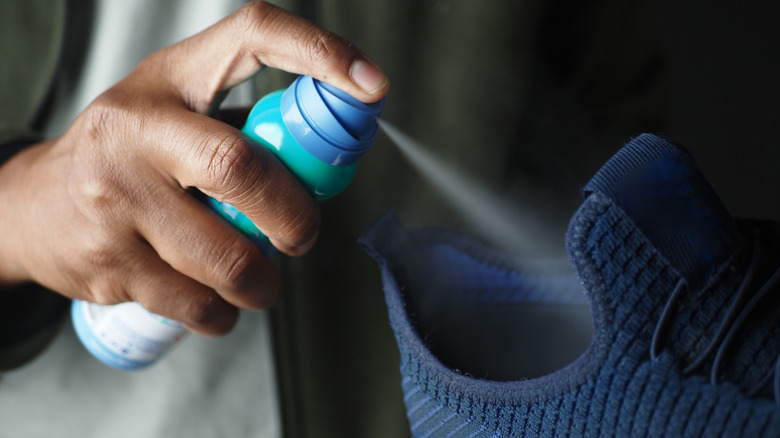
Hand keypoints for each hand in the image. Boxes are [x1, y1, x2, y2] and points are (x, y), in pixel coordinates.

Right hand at [0, 1, 388, 335]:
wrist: (30, 206)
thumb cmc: (124, 154)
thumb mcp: (172, 112)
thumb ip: (238, 124)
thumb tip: (323, 156)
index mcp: (170, 81)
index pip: (252, 38)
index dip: (320, 54)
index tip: (371, 86)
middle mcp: (138, 129)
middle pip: (241, 168)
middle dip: (293, 216)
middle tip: (302, 236)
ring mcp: (117, 197)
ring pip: (225, 257)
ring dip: (263, 283)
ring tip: (261, 281)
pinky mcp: (109, 261)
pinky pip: (196, 303)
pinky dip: (224, 314)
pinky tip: (220, 303)